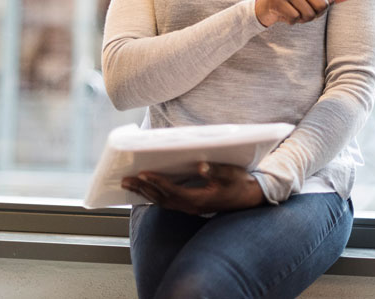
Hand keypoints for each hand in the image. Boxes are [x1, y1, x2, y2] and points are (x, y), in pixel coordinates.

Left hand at [121, 162, 265, 214]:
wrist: (249, 197)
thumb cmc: (240, 183)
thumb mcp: (231, 174)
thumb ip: (216, 171)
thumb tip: (201, 166)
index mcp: (200, 199)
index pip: (173, 191)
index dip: (157, 183)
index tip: (143, 174)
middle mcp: (192, 207)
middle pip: (162, 199)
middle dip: (143, 189)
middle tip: (126, 179)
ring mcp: (190, 208)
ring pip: (162, 202)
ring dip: (145, 194)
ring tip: (129, 184)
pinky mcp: (191, 206)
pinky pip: (168, 202)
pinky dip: (154, 196)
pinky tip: (145, 191)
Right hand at [254, 0, 354, 26]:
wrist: (266, 7)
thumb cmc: (293, 3)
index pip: (328, 0)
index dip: (322, 9)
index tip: (311, 6)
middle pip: (320, 7)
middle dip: (313, 15)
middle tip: (303, 12)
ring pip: (307, 14)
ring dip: (301, 19)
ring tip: (293, 12)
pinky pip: (294, 18)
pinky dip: (291, 21)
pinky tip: (285, 15)